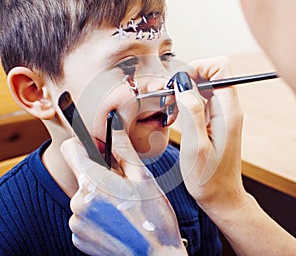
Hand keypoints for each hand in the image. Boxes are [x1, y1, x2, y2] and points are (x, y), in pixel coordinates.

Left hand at [60, 123, 186, 254]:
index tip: (101, 149)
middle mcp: (78, 202)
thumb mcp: (143, 178)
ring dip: (99, 194)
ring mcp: (76, 222)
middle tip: (123, 185)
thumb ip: (124, 149)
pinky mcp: (78, 237)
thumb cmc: (154, 217)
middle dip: (100, 173)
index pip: (71, 148)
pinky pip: (83, 214)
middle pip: (82, 173)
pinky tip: (115, 220)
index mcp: (94, 183)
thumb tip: (115, 126)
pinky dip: (96, 212)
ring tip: (122, 206)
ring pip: (84, 194)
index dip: (85, 144)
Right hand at [175, 57, 247, 212]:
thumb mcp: (196, 146)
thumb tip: (183, 84)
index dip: (199, 67)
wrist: (221, 196)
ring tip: (171, 111)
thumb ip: (191, 112)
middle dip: (187, 80)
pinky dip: (185, 104)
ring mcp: (222, 114)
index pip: (221, 67)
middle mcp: (228, 109)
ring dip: (184, 93)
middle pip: (210, 74)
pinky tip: (176, 118)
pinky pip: (200, 101)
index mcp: (228, 111)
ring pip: (203, 87)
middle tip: (169, 99)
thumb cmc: (208, 178)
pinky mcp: (214, 120)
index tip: (179, 82)